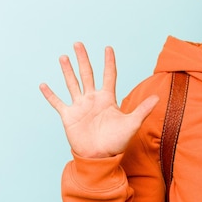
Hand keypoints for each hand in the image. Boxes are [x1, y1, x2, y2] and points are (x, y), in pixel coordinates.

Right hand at [39, 42, 158, 157]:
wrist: (100, 157)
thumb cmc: (117, 142)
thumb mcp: (132, 124)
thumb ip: (142, 109)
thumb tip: (158, 97)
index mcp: (108, 98)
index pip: (109, 75)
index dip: (109, 62)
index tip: (108, 48)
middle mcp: (93, 99)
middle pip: (87, 74)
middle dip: (83, 59)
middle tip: (78, 44)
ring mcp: (80, 106)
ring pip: (72, 84)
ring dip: (67, 71)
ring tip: (63, 57)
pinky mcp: (69, 116)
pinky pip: (57, 103)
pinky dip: (50, 94)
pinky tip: (43, 84)